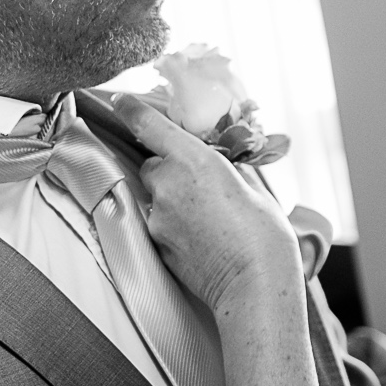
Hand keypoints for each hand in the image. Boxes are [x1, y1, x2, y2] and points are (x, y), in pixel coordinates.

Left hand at [115, 94, 300, 313]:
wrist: (255, 284)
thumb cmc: (265, 235)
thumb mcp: (254, 188)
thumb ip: (230, 167)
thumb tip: (223, 162)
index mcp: (195, 161)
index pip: (149, 125)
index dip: (131, 109)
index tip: (121, 101)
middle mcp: (168, 185)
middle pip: (154, 165)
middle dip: (171, 169)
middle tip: (202, 184)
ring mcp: (158, 216)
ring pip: (156, 196)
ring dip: (173, 199)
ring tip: (208, 218)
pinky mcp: (155, 242)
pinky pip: (159, 222)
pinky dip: (174, 224)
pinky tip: (201, 237)